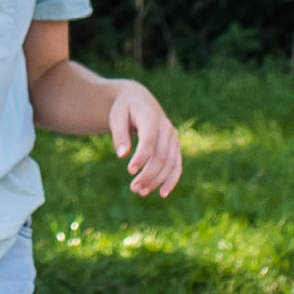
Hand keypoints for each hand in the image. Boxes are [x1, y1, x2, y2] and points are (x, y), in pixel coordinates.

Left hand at [99, 76, 181, 196]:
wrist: (138, 100)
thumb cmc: (124, 109)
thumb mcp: (116, 117)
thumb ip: (119, 134)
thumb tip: (122, 155)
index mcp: (151, 117)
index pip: (149, 140)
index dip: (141, 157)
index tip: (130, 171)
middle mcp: (166, 127)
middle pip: (161, 155)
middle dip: (148, 174)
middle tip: (133, 189)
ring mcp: (173, 137)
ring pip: (170, 163)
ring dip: (157, 180)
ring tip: (140, 192)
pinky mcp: (174, 145)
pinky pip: (177, 164)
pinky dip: (172, 180)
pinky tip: (162, 193)